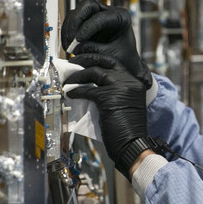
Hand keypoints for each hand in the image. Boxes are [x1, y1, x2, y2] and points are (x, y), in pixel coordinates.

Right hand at [61, 0, 151, 88]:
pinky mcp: (85, 24)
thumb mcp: (111, 55)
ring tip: (68, 46)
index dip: (87, 28)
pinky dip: (67, 33)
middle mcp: (107, 13)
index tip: (78, 40)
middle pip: (86, 6)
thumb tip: (77, 47)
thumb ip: (94, 50)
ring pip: (76, 13)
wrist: (124, 65)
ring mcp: (95, 17)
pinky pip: (71, 22)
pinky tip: (68, 45)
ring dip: (69, 29)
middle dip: (76, 22)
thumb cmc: (124, 59)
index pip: (100, 16)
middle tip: (71, 39)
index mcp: (121, 17)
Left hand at [63, 54, 147, 176]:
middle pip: (103, 62)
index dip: (97, 59)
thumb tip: (90, 84)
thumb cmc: (126, 129)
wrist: (132, 144)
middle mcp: (129, 81)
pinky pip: (88, 89)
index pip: (113, 62)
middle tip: (72, 62)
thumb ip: (113, 91)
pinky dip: (76, 91)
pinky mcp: (109, 97)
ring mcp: (121, 87)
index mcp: (134, 82)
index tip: (84, 60)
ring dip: (78, 76)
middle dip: (85, 60)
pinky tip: (70, 94)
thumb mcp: (123, 103)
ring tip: (67, 82)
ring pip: (94, 72)